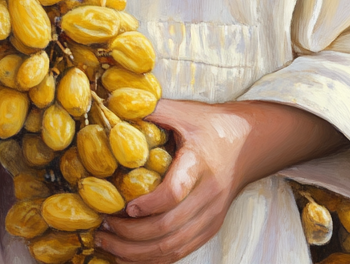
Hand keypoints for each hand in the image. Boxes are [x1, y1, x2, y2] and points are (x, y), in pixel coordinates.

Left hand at [92, 100, 252, 263]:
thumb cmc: (208, 124)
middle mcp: (208, 196)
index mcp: (199, 164)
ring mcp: (211, 216)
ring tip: (107, 244)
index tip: (125, 206)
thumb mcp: (182, 111)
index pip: (176, 192)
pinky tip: (128, 256)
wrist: (248, 143)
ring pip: (174, 247)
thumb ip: (152, 108)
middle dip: (131, 234)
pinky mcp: (209, 228)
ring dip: (138, 253)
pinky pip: (181, 252)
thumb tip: (111, 102)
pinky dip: (153, 260)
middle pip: (170, 228)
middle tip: (101, 228)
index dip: (149, 204)